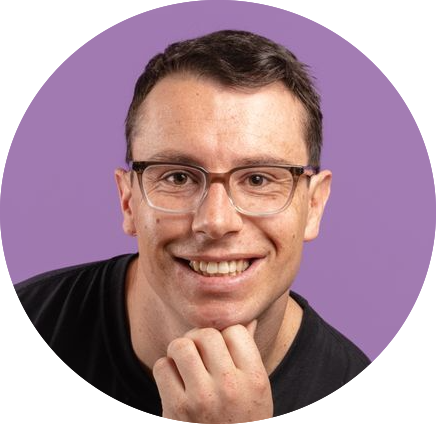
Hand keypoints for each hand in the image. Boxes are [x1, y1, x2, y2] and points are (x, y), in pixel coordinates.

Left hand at [153, 321, 272, 422]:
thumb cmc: (243, 419)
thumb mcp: (257, 389)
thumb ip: (249, 352)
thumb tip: (247, 319)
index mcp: (255, 378)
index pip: (234, 330)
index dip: (225, 336)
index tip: (222, 350)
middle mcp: (230, 386)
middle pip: (206, 334)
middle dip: (200, 339)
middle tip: (200, 354)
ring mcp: (201, 398)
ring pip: (181, 345)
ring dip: (180, 350)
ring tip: (185, 363)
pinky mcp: (175, 409)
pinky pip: (162, 366)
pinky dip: (165, 370)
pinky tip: (175, 383)